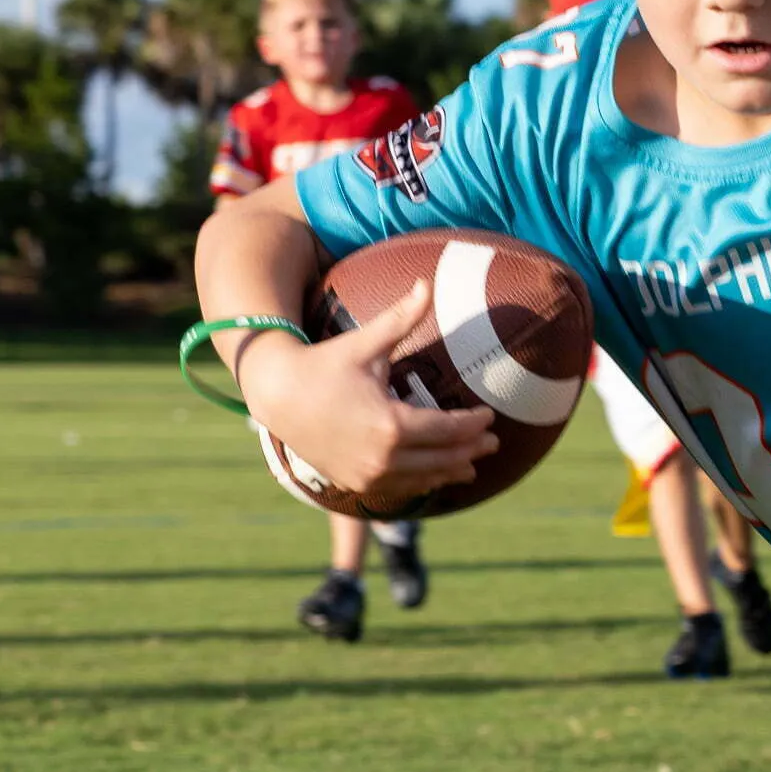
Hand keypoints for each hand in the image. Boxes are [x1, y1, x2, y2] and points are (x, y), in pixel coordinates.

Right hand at [242, 280, 497, 502]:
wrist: (276, 396)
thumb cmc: (323, 366)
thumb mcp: (364, 344)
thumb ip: (400, 318)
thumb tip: (427, 283)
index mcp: (391, 425)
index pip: (449, 429)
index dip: (474, 423)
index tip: (491, 415)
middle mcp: (383, 457)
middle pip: (444, 458)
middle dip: (472, 450)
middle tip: (494, 442)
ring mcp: (368, 475)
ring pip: (424, 478)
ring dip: (451, 471)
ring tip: (471, 466)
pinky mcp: (355, 484)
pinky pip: (400, 487)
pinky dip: (422, 482)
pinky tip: (434, 475)